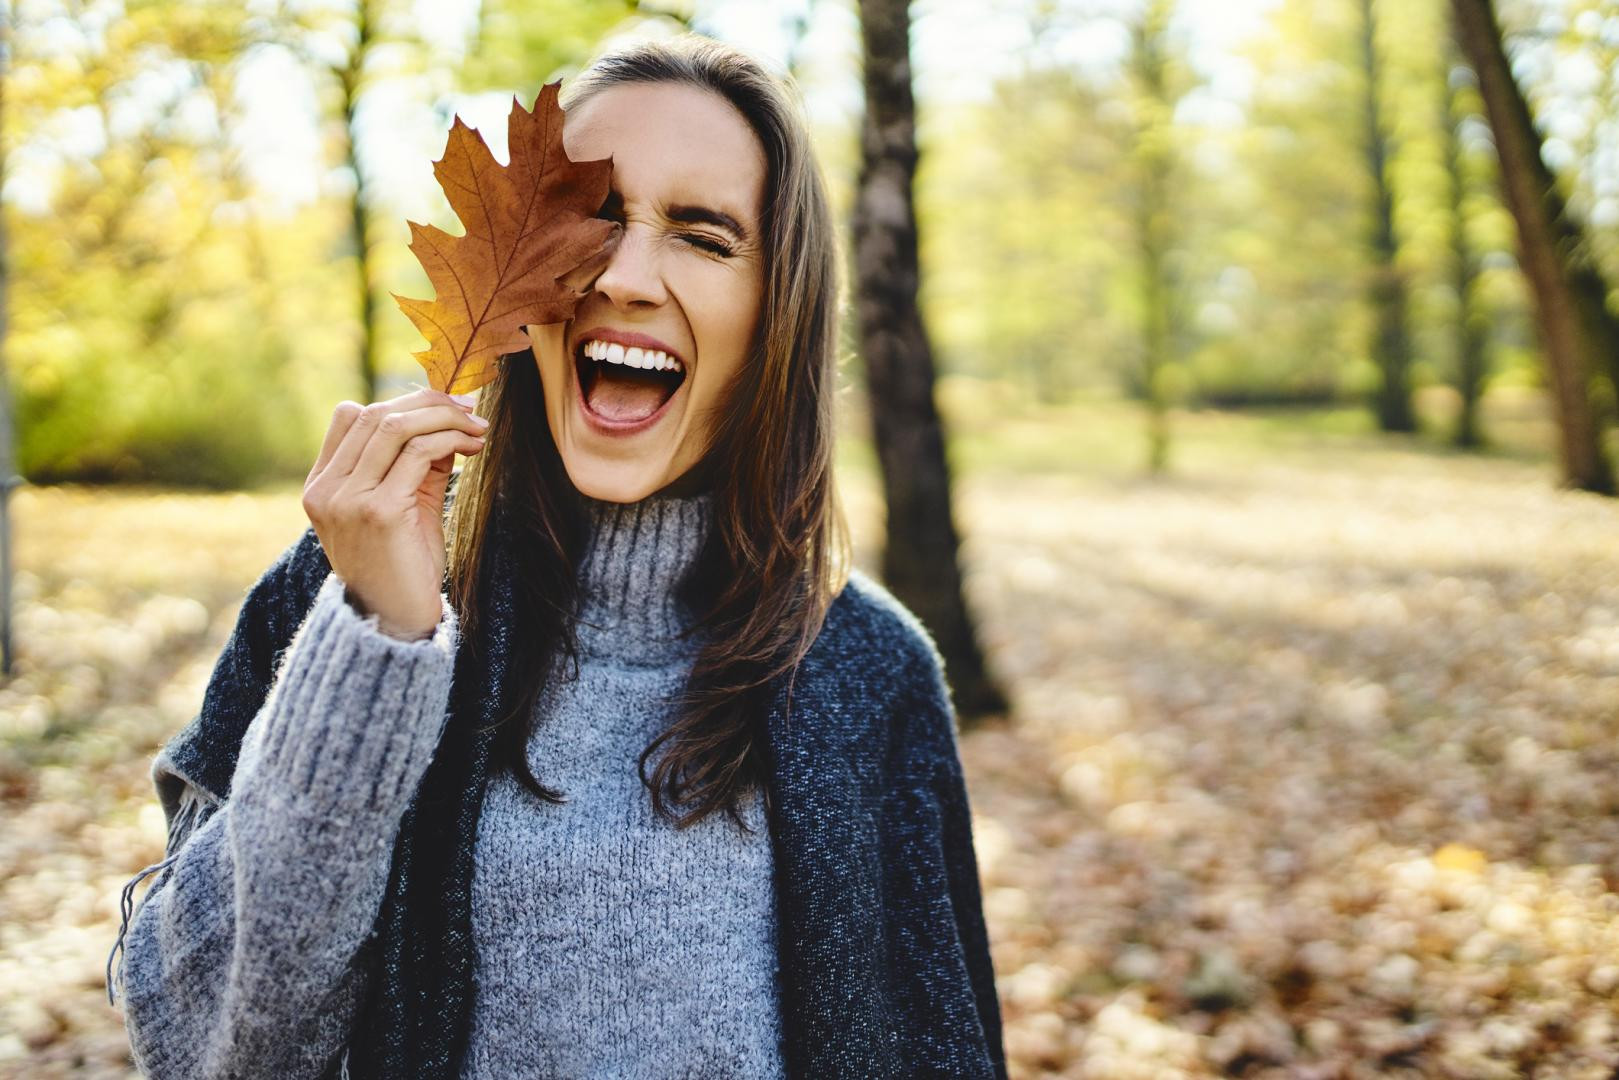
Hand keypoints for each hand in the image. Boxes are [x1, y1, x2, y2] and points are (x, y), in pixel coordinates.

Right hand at [302, 388, 488, 640]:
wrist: (396, 623)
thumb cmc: (402, 567)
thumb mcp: (403, 507)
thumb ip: (415, 465)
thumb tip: (446, 420)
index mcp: (321, 486)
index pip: (350, 417)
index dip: (398, 401)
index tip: (441, 407)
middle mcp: (326, 489)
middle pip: (375, 414)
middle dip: (427, 403)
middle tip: (468, 408)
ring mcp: (347, 499)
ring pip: (396, 426)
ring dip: (443, 418)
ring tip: (476, 426)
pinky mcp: (378, 511)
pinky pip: (417, 453)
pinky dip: (449, 440)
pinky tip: (472, 447)